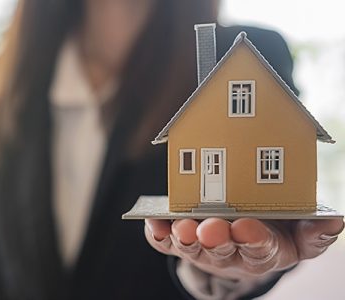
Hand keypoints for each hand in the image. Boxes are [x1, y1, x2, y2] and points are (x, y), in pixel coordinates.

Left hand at [144, 218, 343, 279]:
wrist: (244, 236)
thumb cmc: (274, 232)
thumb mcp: (300, 237)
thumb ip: (315, 232)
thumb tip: (334, 220)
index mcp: (261, 250)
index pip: (258, 248)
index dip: (253, 239)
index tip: (247, 227)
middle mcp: (229, 251)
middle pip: (221, 249)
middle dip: (216, 239)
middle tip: (210, 228)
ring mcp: (202, 247)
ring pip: (192, 245)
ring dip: (185, 236)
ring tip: (180, 227)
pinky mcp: (181, 240)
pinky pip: (166, 242)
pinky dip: (158, 234)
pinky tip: (153, 223)